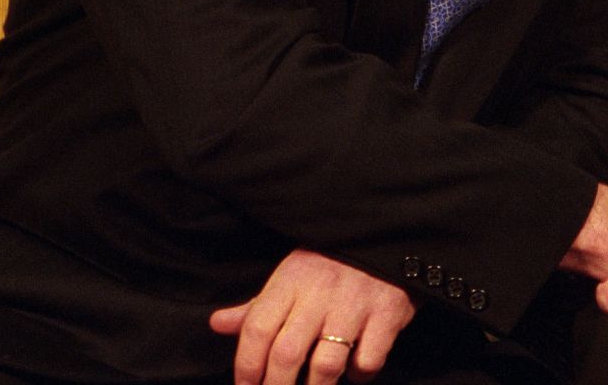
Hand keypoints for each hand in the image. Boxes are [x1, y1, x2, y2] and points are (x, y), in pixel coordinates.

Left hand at [208, 248, 414, 384]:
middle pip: (287, 354)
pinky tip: (355, 372)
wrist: (389, 237)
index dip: (246, 366)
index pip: (257, 329)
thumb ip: (258, 305)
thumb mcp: (293, 274)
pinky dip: (360, 376)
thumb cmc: (333, 263)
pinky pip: (368, 360)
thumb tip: (218, 323)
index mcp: (292, 279)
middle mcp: (321, 292)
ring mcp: (356, 304)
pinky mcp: (388, 313)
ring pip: (326, 365)